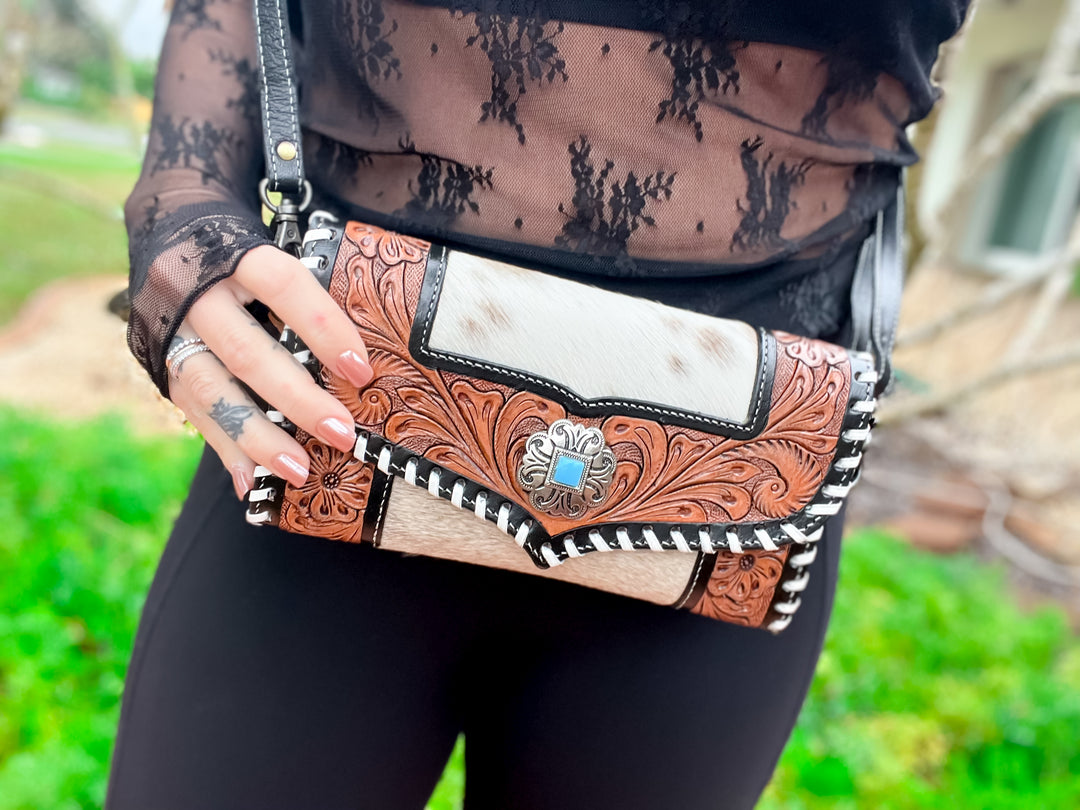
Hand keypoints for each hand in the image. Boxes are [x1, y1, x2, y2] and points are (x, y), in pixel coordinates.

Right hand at [167, 244, 373, 499]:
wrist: (166, 233)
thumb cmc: (244, 254)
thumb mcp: (270, 254)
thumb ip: (305, 295)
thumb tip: (360, 359)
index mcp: (234, 253)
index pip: (284, 287)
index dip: (324, 328)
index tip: (362, 371)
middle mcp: (195, 293)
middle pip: (248, 353)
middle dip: (298, 400)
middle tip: (342, 434)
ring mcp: (172, 331)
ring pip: (213, 390)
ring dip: (259, 437)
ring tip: (300, 471)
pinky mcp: (159, 361)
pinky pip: (193, 411)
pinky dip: (225, 449)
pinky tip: (251, 482)